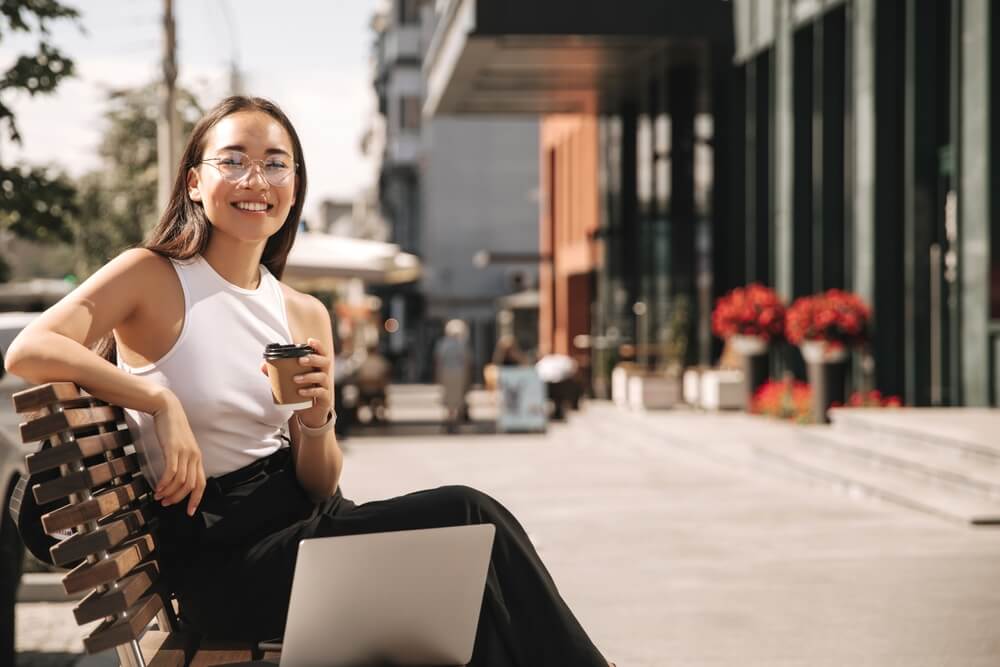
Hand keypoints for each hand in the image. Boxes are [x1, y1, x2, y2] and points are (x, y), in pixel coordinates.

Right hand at [151, 391, 206, 515]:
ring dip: (169, 492)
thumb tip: (175, 478)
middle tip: (166, 504)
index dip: (196, 499)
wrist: (167, 409)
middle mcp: (194, 456)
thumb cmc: (172, 429)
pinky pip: (171, 471)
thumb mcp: (180, 447)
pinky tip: (158, 488)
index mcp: (197, 458)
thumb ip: (181, 461)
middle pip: (191, 485)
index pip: (201, 483)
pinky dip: (165, 483)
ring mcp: (185, 453)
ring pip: (181, 481)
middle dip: (178, 499)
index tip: (189, 512)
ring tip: (159, 496)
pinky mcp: (174, 449)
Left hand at [259, 337, 333, 428]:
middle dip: (313, 359)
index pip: (321, 353)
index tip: (310, 341)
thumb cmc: (300, 392)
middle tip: (300, 360)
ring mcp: (325, 386)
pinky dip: (311, 391)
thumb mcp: (289, 382)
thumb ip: (277, 373)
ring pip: (322, 377)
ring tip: (295, 379)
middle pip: (325, 362)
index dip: (318, 346)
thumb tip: (263, 365)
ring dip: (309, 376)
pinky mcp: (325, 398)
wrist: (308, 413)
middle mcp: (323, 374)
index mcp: (316, 367)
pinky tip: (301, 392)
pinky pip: (321, 392)